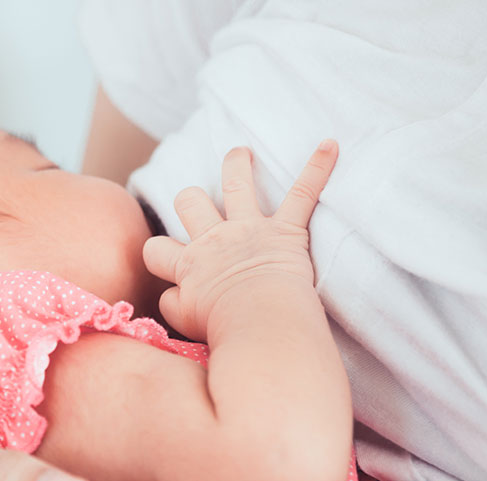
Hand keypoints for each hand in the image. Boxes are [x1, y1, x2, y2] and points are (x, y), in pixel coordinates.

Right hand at [142, 141, 337, 340]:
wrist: (260, 322)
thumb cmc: (224, 328)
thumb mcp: (183, 322)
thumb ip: (173, 303)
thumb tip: (173, 294)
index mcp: (189, 265)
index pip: (157, 250)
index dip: (158, 254)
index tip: (166, 262)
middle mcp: (214, 239)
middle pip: (190, 202)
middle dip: (190, 199)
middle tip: (195, 201)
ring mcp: (250, 230)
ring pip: (236, 183)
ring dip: (237, 165)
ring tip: (240, 154)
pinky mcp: (286, 231)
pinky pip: (303, 193)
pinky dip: (317, 169)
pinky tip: (329, 146)